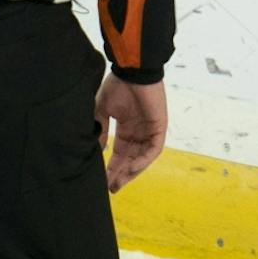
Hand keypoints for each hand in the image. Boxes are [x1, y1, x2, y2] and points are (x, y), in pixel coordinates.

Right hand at [95, 76, 167, 192]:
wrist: (132, 70)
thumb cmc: (118, 85)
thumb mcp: (103, 109)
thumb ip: (101, 129)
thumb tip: (98, 150)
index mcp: (126, 127)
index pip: (120, 153)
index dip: (112, 167)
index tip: (103, 181)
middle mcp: (139, 131)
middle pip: (130, 159)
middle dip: (120, 174)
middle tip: (110, 188)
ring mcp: (150, 130)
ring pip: (142, 158)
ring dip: (131, 172)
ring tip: (118, 183)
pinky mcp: (159, 127)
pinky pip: (153, 149)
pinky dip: (143, 160)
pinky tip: (131, 168)